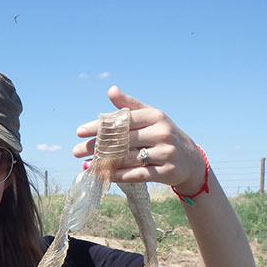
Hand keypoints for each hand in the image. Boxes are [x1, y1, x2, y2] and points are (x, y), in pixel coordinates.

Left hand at [73, 87, 205, 194]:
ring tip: (86, 165)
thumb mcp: (150, 117)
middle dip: (96, 147)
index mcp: (155, 116)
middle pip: (122, 141)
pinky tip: (103, 176)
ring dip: (104, 163)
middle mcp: (162, 133)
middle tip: (76, 151)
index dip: (99, 126)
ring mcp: (166, 153)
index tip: (79, 132)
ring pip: (128, 159)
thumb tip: (111, 90)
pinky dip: (118, 176)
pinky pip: (137, 175)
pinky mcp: (166, 172)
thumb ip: (130, 106)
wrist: (190, 160)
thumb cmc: (163, 135)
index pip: (122, 120)